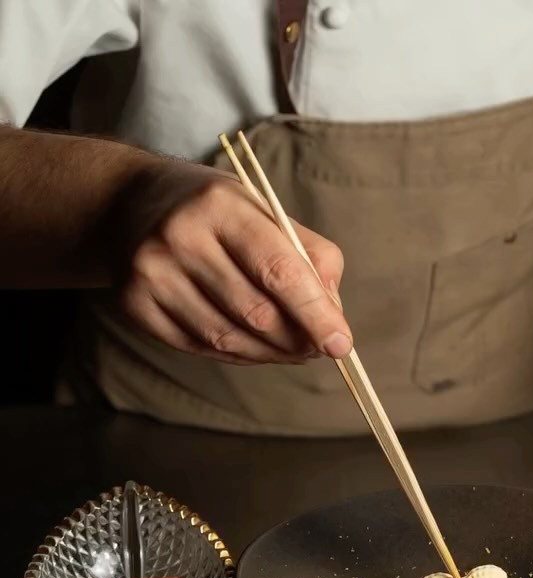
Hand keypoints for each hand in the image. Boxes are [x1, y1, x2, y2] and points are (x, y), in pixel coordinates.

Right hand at [116, 161, 350, 364]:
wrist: (127, 204)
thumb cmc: (214, 211)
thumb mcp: (264, 210)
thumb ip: (310, 256)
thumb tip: (334, 315)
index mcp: (222, 205)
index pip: (280, 270)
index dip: (316, 314)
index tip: (342, 345)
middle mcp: (181, 237)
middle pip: (256, 314)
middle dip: (296, 340)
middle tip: (317, 347)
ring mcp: (152, 273)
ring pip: (227, 339)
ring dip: (269, 354)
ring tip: (290, 349)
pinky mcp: (134, 305)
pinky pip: (198, 348)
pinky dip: (235, 355)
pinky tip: (251, 346)